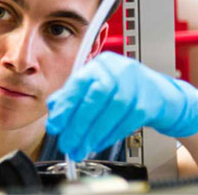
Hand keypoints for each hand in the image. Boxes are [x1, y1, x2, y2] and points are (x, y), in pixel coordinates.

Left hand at [46, 51, 197, 161]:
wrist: (159, 93)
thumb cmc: (122, 89)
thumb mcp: (94, 86)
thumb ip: (72, 95)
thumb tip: (53, 109)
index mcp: (100, 64)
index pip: (78, 84)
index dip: (64, 107)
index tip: (54, 126)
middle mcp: (118, 70)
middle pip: (94, 99)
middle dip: (77, 125)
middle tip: (67, 143)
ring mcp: (136, 85)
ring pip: (111, 113)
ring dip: (93, 134)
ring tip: (80, 148)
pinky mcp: (148, 103)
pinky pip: (126, 123)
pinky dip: (109, 136)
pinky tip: (97, 143)